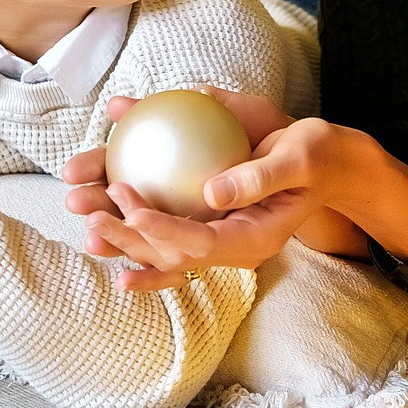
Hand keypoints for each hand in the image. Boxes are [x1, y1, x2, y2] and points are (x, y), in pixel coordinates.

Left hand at [63, 88, 354, 291]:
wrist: (324, 164)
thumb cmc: (315, 155)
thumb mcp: (297, 159)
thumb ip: (258, 177)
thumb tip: (211, 191)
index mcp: (253, 238)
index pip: (200, 243)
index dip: (163, 231)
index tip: (131, 211)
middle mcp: (230, 245)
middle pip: (171, 252)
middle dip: (126, 236)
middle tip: (88, 214)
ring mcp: (218, 236)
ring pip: (162, 246)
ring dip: (121, 236)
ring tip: (83, 222)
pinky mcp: (208, 221)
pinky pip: (165, 232)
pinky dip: (134, 230)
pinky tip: (102, 221)